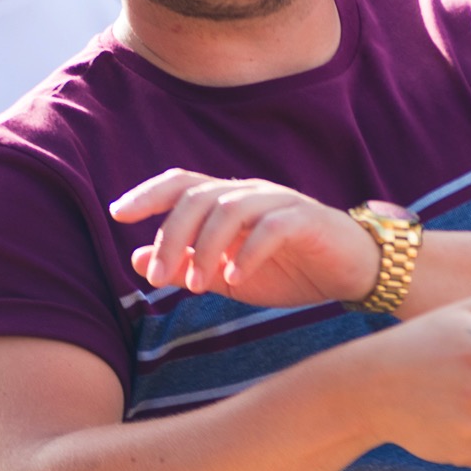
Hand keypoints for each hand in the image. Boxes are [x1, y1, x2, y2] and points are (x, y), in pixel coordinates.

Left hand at [110, 170, 378, 308]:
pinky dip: (247, 252)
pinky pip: (270, 228)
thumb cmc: (289, 270)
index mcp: (229, 200)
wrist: (352, 272)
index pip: (181, 184)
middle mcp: (250, 193)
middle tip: (156, 278)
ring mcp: (279, 202)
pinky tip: (234, 278)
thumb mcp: (228, 275)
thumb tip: (134, 261)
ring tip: (196, 286)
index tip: (117, 214)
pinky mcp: (306, 220)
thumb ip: (185, 266)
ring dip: (204, 248)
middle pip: (197, 197)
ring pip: (229, 209)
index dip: (147, 194)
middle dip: (170, 236)